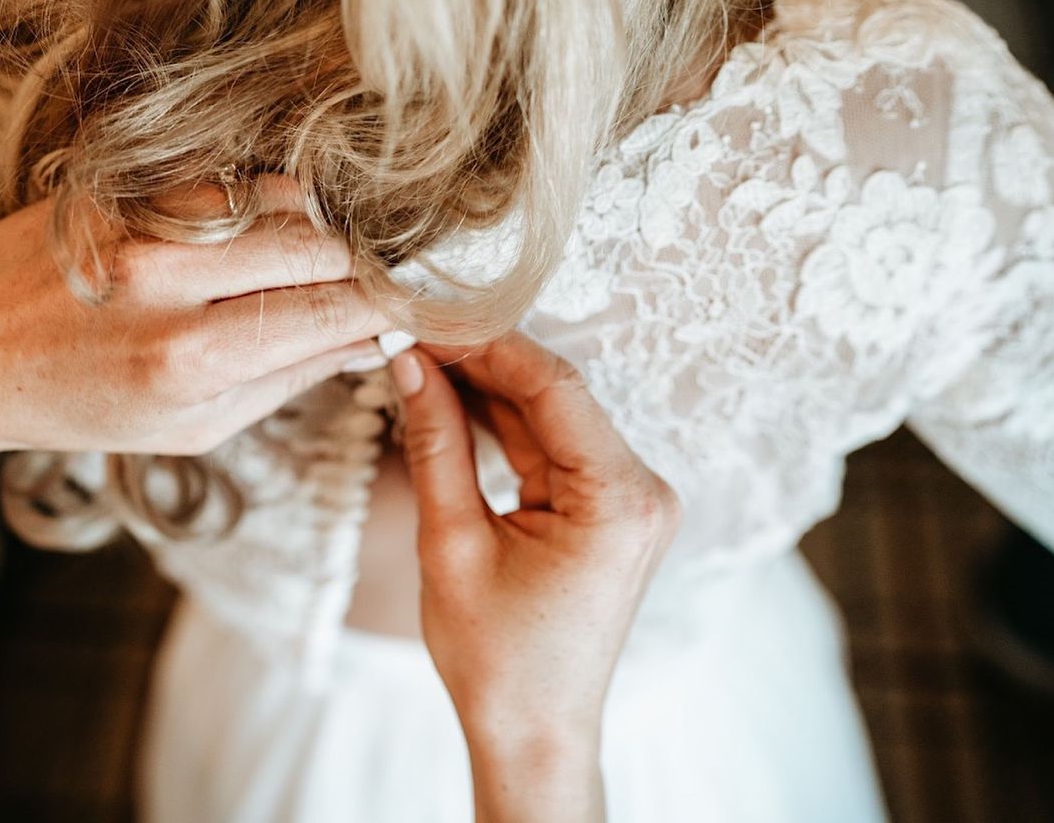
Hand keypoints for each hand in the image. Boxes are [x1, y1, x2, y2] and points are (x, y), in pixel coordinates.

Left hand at [0, 177, 390, 477]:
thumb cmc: (75, 406)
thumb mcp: (189, 428)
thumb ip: (286, 380)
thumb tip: (368, 341)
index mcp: (189, 362)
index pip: (334, 313)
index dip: (390, 308)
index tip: (417, 308)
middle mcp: (168, 281)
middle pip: (322, 247)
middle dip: (363, 267)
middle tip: (379, 281)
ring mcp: (143, 221)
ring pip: (286, 198)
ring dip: (321, 227)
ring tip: (323, 257)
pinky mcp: (124, 183)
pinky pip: (232, 177)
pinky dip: (270, 200)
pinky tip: (270, 229)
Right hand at [390, 333, 679, 821]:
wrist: (534, 734)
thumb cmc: (497, 660)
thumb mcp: (452, 543)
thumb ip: (436, 442)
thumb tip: (412, 362)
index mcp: (619, 499)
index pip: (553, 386)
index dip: (485, 343)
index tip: (424, 319)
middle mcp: (641, 490)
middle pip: (555, 394)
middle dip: (482, 360)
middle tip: (412, 333)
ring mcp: (630, 500)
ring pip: (551, 416)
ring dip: (488, 389)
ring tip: (420, 359)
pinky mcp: (608, 510)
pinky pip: (553, 448)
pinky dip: (503, 426)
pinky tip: (452, 399)